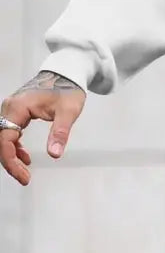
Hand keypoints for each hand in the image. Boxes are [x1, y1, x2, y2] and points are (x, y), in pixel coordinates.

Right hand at [0, 71, 86, 185]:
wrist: (66, 73)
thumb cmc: (67, 90)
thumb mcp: (68, 112)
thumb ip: (60, 133)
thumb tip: (55, 154)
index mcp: (17, 107)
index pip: (5, 139)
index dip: (11, 160)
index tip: (24, 176)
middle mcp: (9, 108)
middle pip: (1, 140)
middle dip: (10, 162)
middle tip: (26, 179)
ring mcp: (11, 109)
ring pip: (3, 137)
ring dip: (12, 156)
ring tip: (26, 172)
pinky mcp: (17, 112)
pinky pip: (9, 132)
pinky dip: (15, 147)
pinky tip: (26, 158)